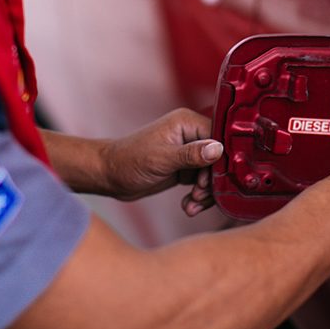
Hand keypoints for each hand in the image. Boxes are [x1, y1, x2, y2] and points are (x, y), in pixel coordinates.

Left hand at [99, 108, 223, 215]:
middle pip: (218, 158)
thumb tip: (218, 149)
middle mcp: (190, 135)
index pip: (218, 137)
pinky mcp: (184, 168)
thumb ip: (191, 155)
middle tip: (198, 195)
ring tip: (192, 204)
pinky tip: (188, 206)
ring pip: (211, 173)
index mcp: (186, 123)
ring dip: (204, 193)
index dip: (219, 161)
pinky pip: (201, 182)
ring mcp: (188, 152)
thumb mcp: (162, 159)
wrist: (110, 175)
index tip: (208, 180)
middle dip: (210, 181)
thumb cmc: (130, 160)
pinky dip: (197, 196)